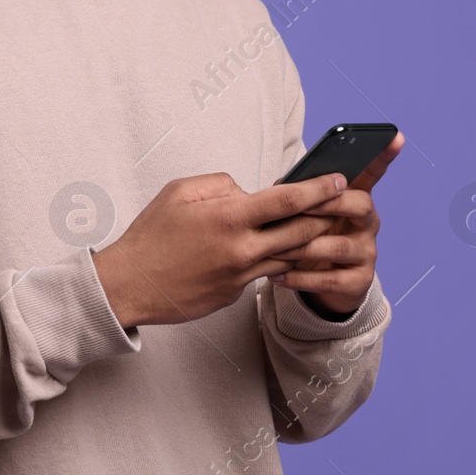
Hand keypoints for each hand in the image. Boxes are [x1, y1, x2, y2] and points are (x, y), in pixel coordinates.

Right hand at [91, 171, 344, 328]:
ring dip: (310, 242)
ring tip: (322, 227)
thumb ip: (220, 184)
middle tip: (344, 203)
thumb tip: (248, 191)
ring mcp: (241, 276)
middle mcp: (242, 249)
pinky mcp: (236, 294)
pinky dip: (279, 260)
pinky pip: (267, 273)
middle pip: (302, 231)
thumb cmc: (151, 235)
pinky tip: (281, 250)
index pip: (288, 200)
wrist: (130, 284)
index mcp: (229, 218)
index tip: (338, 180)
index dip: (319, 189)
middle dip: (328, 216)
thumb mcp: (179, 192)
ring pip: (291, 257)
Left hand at [269, 131, 403, 315]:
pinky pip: (329, 279)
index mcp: (355, 200)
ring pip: (339, 246)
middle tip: (300, 207)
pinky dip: (300, 277)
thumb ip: (298, 196)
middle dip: (330, 203)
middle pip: (360, 205)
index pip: (371, 174)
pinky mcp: (358, 282)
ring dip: (304, 247)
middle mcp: (367, 224)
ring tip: (275, 250)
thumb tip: (280, 186)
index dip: (382, 156)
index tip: (395, 136)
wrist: (323, 285)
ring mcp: (366, 253)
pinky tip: (277, 276)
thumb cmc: (311, 238)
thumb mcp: (305, 215)